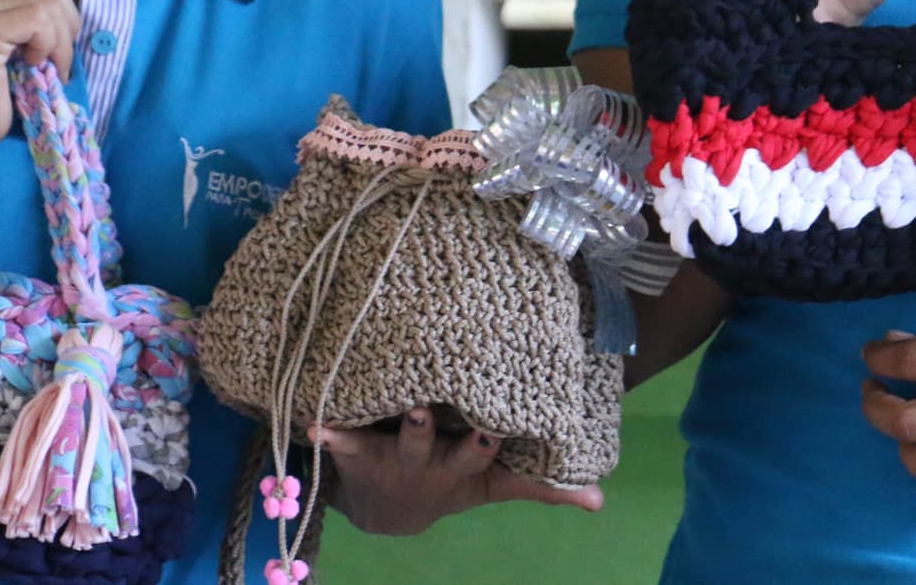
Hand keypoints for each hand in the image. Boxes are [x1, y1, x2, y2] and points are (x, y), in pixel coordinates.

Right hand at [0, 0, 79, 158]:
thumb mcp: (25, 40)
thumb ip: (41, 1)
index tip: (50, 35)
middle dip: (65, 20)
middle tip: (56, 57)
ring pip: (46, 0)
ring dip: (60, 39)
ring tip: (46, 66)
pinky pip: (38, 20)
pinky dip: (49, 45)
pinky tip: (33, 66)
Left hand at [314, 408, 603, 535]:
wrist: (385, 510)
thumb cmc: (448, 480)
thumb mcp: (492, 487)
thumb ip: (540, 488)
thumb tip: (599, 500)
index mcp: (460, 469)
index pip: (479, 456)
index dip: (485, 443)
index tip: (493, 427)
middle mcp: (425, 464)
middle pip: (431, 449)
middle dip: (432, 433)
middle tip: (430, 409)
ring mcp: (390, 457)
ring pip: (393, 441)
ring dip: (393, 427)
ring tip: (398, 406)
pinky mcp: (355, 450)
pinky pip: (341, 440)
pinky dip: (328, 433)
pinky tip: (315, 422)